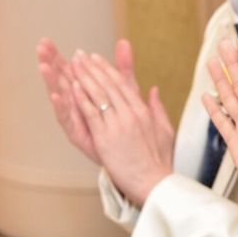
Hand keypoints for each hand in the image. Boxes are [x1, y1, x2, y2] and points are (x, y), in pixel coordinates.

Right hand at [37, 38, 140, 163]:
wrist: (134, 157)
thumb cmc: (127, 123)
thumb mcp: (127, 91)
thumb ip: (123, 68)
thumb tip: (124, 42)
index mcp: (85, 93)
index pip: (68, 71)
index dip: (57, 57)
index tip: (46, 41)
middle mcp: (76, 105)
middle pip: (60, 81)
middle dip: (49, 64)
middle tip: (39, 48)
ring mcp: (76, 119)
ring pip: (61, 97)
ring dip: (52, 82)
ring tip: (43, 66)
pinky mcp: (79, 134)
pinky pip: (69, 119)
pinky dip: (63, 107)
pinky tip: (56, 96)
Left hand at [66, 47, 175, 203]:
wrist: (153, 181)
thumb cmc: (159, 160)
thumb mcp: (164, 130)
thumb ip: (157, 108)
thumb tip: (154, 90)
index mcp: (143, 111)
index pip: (122, 84)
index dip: (107, 69)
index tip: (96, 58)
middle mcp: (130, 114)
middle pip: (108, 85)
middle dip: (92, 68)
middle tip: (80, 55)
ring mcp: (118, 124)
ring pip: (99, 95)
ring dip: (84, 77)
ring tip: (73, 64)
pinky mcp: (106, 137)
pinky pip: (92, 113)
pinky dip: (82, 98)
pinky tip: (73, 86)